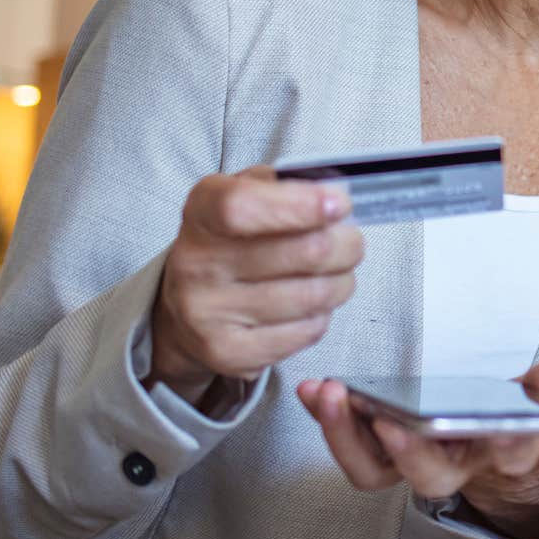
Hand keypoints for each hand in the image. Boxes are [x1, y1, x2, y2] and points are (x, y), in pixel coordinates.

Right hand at [147, 166, 363, 404]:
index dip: (300, 205)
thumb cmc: (233, 241)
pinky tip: (313, 304)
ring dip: (342, 281)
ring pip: (314, 295)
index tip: (339, 204)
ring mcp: (207, 314)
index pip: (241, 207)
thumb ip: (286, 186)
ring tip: (337, 273)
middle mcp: (196, 263)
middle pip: (303, 252)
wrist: (187, 308)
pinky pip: (307, 331)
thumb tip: (334, 197)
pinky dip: (324, 314)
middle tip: (351, 241)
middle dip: (346, 244)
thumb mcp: (247, 195)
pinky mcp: (228, 352)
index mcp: (200, 212)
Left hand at [297, 363, 538, 538]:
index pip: (511, 454)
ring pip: (377, 469)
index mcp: (504, 454)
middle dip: (406, 449)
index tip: (499, 426)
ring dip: (347, 434)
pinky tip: (316, 390)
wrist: (494, 440)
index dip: (506, 443)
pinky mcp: (384, 449)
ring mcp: (415, 462)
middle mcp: (456, 468)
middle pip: (428, 475)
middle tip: (387, 419)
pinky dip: (331, 416)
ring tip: (331, 395)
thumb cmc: (513, 418)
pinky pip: (352, 444)